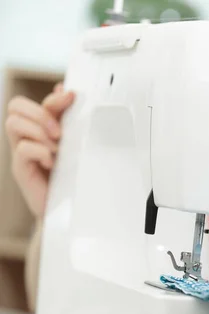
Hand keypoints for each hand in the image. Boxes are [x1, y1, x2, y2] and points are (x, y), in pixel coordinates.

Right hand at [5, 83, 74, 216]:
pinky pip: (23, 148)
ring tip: (56, 148)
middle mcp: (25, 137)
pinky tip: (52, 163)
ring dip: (39, 131)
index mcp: (38, 128)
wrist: (67, 208)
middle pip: (16, 106)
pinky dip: (40, 151)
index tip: (72, 98)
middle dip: (40, 113)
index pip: (32, 101)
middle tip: (60, 132)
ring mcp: (20, 152)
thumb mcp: (73, 143)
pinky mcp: (21, 169)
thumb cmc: (70, 175)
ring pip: (14, 123)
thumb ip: (68, 119)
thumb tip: (65, 90)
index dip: (51, 97)